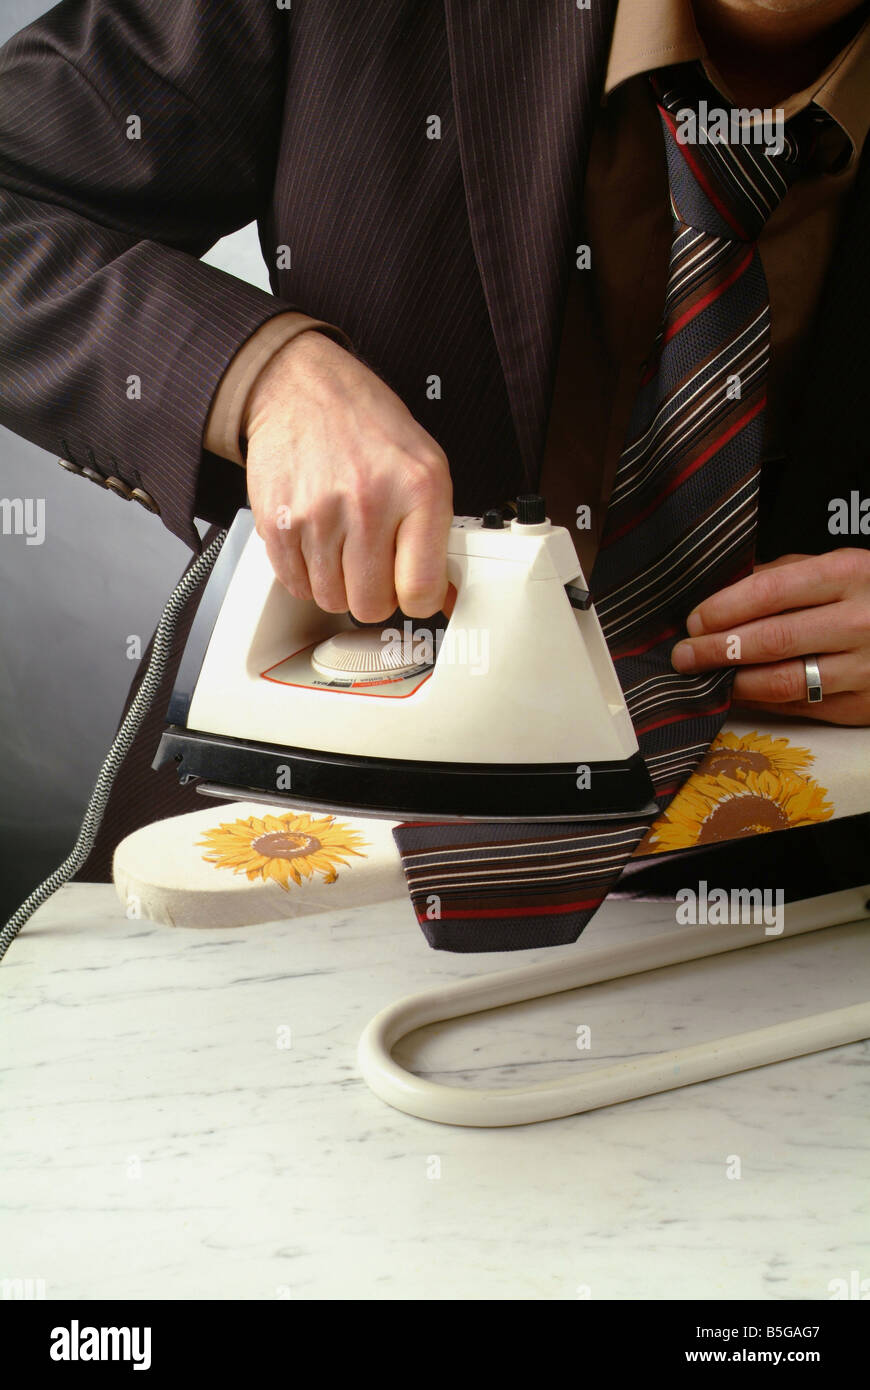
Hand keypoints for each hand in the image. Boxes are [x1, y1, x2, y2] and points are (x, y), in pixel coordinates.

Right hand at [243, 330, 452, 620]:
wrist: (302, 388)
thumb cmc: (366, 426)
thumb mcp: (426, 464)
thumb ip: (436, 531)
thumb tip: (444, 595)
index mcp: (418, 489)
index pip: (421, 590)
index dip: (418, 600)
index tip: (412, 591)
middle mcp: (368, 502)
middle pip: (371, 604)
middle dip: (373, 594)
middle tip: (373, 566)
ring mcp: (319, 514)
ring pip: (331, 599)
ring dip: (337, 583)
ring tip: (342, 545)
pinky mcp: (277, 523)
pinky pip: (294, 584)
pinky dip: (305, 573)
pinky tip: (316, 541)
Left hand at [670, 549, 869, 725]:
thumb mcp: (838, 566)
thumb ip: (783, 574)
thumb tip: (721, 593)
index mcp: (848, 574)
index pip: (770, 592)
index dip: (723, 609)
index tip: (694, 620)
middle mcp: (859, 622)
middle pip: (771, 641)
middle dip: (716, 650)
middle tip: (684, 655)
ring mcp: (864, 668)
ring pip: (782, 682)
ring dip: (734, 682)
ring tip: (704, 677)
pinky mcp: (863, 705)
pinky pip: (801, 707)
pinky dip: (762, 703)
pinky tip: (739, 693)